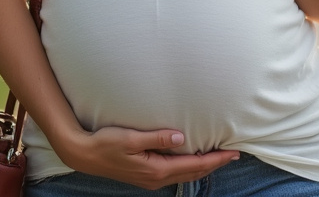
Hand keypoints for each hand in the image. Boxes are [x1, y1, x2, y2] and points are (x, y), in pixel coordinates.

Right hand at [58, 125, 239, 188]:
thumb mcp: (131, 138)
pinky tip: (193, 160)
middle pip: (194, 173)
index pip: (195, 165)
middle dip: (215, 164)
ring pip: (186, 175)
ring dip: (204, 167)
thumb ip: (157, 138)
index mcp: (156, 170)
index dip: (216, 159)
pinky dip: (190, 168)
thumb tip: (182, 138)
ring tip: (218, 157)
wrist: (84, 154)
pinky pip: (176, 174)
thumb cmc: (105, 143)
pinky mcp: (146, 176)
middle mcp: (157, 179)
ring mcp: (151, 180)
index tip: (233, 152)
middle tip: (234, 154)